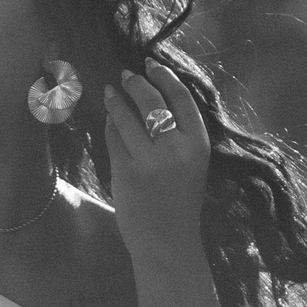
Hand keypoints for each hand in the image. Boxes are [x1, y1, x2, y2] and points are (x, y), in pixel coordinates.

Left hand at [102, 58, 210, 267]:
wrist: (168, 241)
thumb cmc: (180, 200)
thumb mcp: (191, 163)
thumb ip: (179, 133)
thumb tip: (151, 95)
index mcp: (197, 145)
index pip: (181, 98)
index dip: (165, 77)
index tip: (151, 65)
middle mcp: (175, 149)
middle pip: (151, 102)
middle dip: (136, 84)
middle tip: (126, 76)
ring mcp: (148, 161)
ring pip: (127, 117)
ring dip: (116, 100)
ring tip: (111, 92)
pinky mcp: (125, 172)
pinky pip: (114, 138)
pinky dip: (110, 125)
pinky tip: (109, 120)